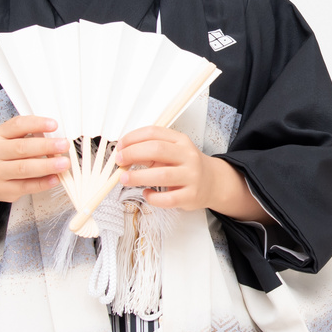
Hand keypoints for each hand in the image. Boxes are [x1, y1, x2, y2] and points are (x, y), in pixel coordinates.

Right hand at [0, 115, 67, 220]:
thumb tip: (58, 138)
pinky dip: (42, 183)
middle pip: (21, 148)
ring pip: (24, 168)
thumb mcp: (14, 139)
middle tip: (64, 145)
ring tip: (63, 163)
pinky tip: (55, 178)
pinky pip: (26, 186)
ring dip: (47, 166)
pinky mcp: (4, 189)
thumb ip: (33, 135)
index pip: (17, 125)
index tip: (54, 125)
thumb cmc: (7, 156)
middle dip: (45, 146)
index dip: (37, 124)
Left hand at [115, 126, 272, 223]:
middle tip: (119, 161)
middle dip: (133, 154)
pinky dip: (153, 197)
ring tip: (124, 179)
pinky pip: (168, 198)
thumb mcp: (172, 151)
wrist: (212, 182)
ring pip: (161, 175)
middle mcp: (188, 156)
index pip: (153, 133)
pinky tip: (146, 194)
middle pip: (157, 150)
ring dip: (138, 177)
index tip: (120, 147)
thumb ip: (150, 151)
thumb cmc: (185, 165)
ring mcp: (191, 176)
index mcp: (181, 141)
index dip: (133, 138)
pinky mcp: (191, 195)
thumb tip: (123, 154)